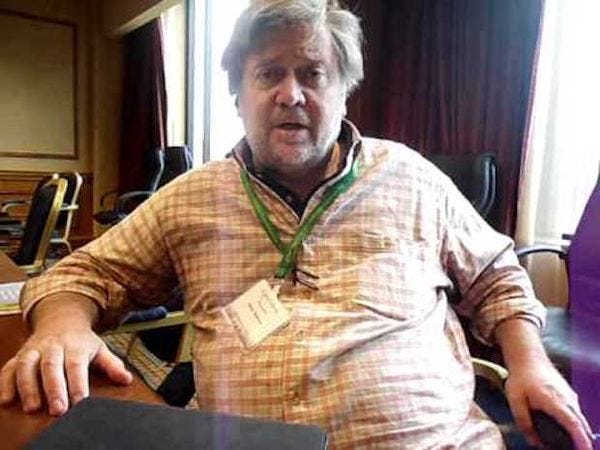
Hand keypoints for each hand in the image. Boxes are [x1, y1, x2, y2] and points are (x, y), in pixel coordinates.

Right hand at [0, 326, 131, 415]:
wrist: (61, 318)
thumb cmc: (81, 340)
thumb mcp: (100, 349)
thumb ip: (112, 365)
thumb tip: (126, 379)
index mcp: (75, 345)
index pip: (76, 365)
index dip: (78, 384)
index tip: (80, 402)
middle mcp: (53, 346)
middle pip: (51, 366)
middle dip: (54, 389)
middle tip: (58, 410)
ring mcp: (34, 350)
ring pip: (28, 366)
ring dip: (28, 387)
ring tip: (33, 407)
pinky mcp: (19, 355)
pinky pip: (9, 367)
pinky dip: (6, 382)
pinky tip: (6, 399)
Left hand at [504, 358, 592, 449]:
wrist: (527, 357)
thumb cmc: (520, 377)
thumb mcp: (515, 399)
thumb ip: (523, 421)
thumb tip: (534, 442)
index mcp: (554, 401)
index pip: (573, 424)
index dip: (581, 440)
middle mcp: (567, 399)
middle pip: (582, 424)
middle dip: (584, 441)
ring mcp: (570, 395)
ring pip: (581, 418)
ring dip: (581, 433)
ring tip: (574, 446)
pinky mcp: (569, 394)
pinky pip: (577, 412)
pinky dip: (577, 424)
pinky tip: (570, 432)